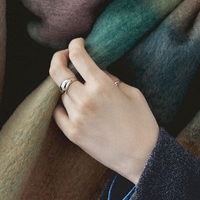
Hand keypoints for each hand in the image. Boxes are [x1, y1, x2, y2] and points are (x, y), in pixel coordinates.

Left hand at [51, 38, 158, 183]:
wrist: (142, 156)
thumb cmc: (142, 123)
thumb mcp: (132, 92)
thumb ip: (110, 79)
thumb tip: (95, 71)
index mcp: (102, 86)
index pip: (77, 57)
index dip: (74, 45)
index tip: (77, 44)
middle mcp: (85, 99)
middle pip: (59, 72)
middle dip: (58, 59)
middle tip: (63, 56)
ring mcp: (76, 117)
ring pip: (60, 93)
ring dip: (66, 86)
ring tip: (77, 86)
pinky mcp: (72, 133)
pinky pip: (58, 112)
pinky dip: (61, 105)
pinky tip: (70, 103)